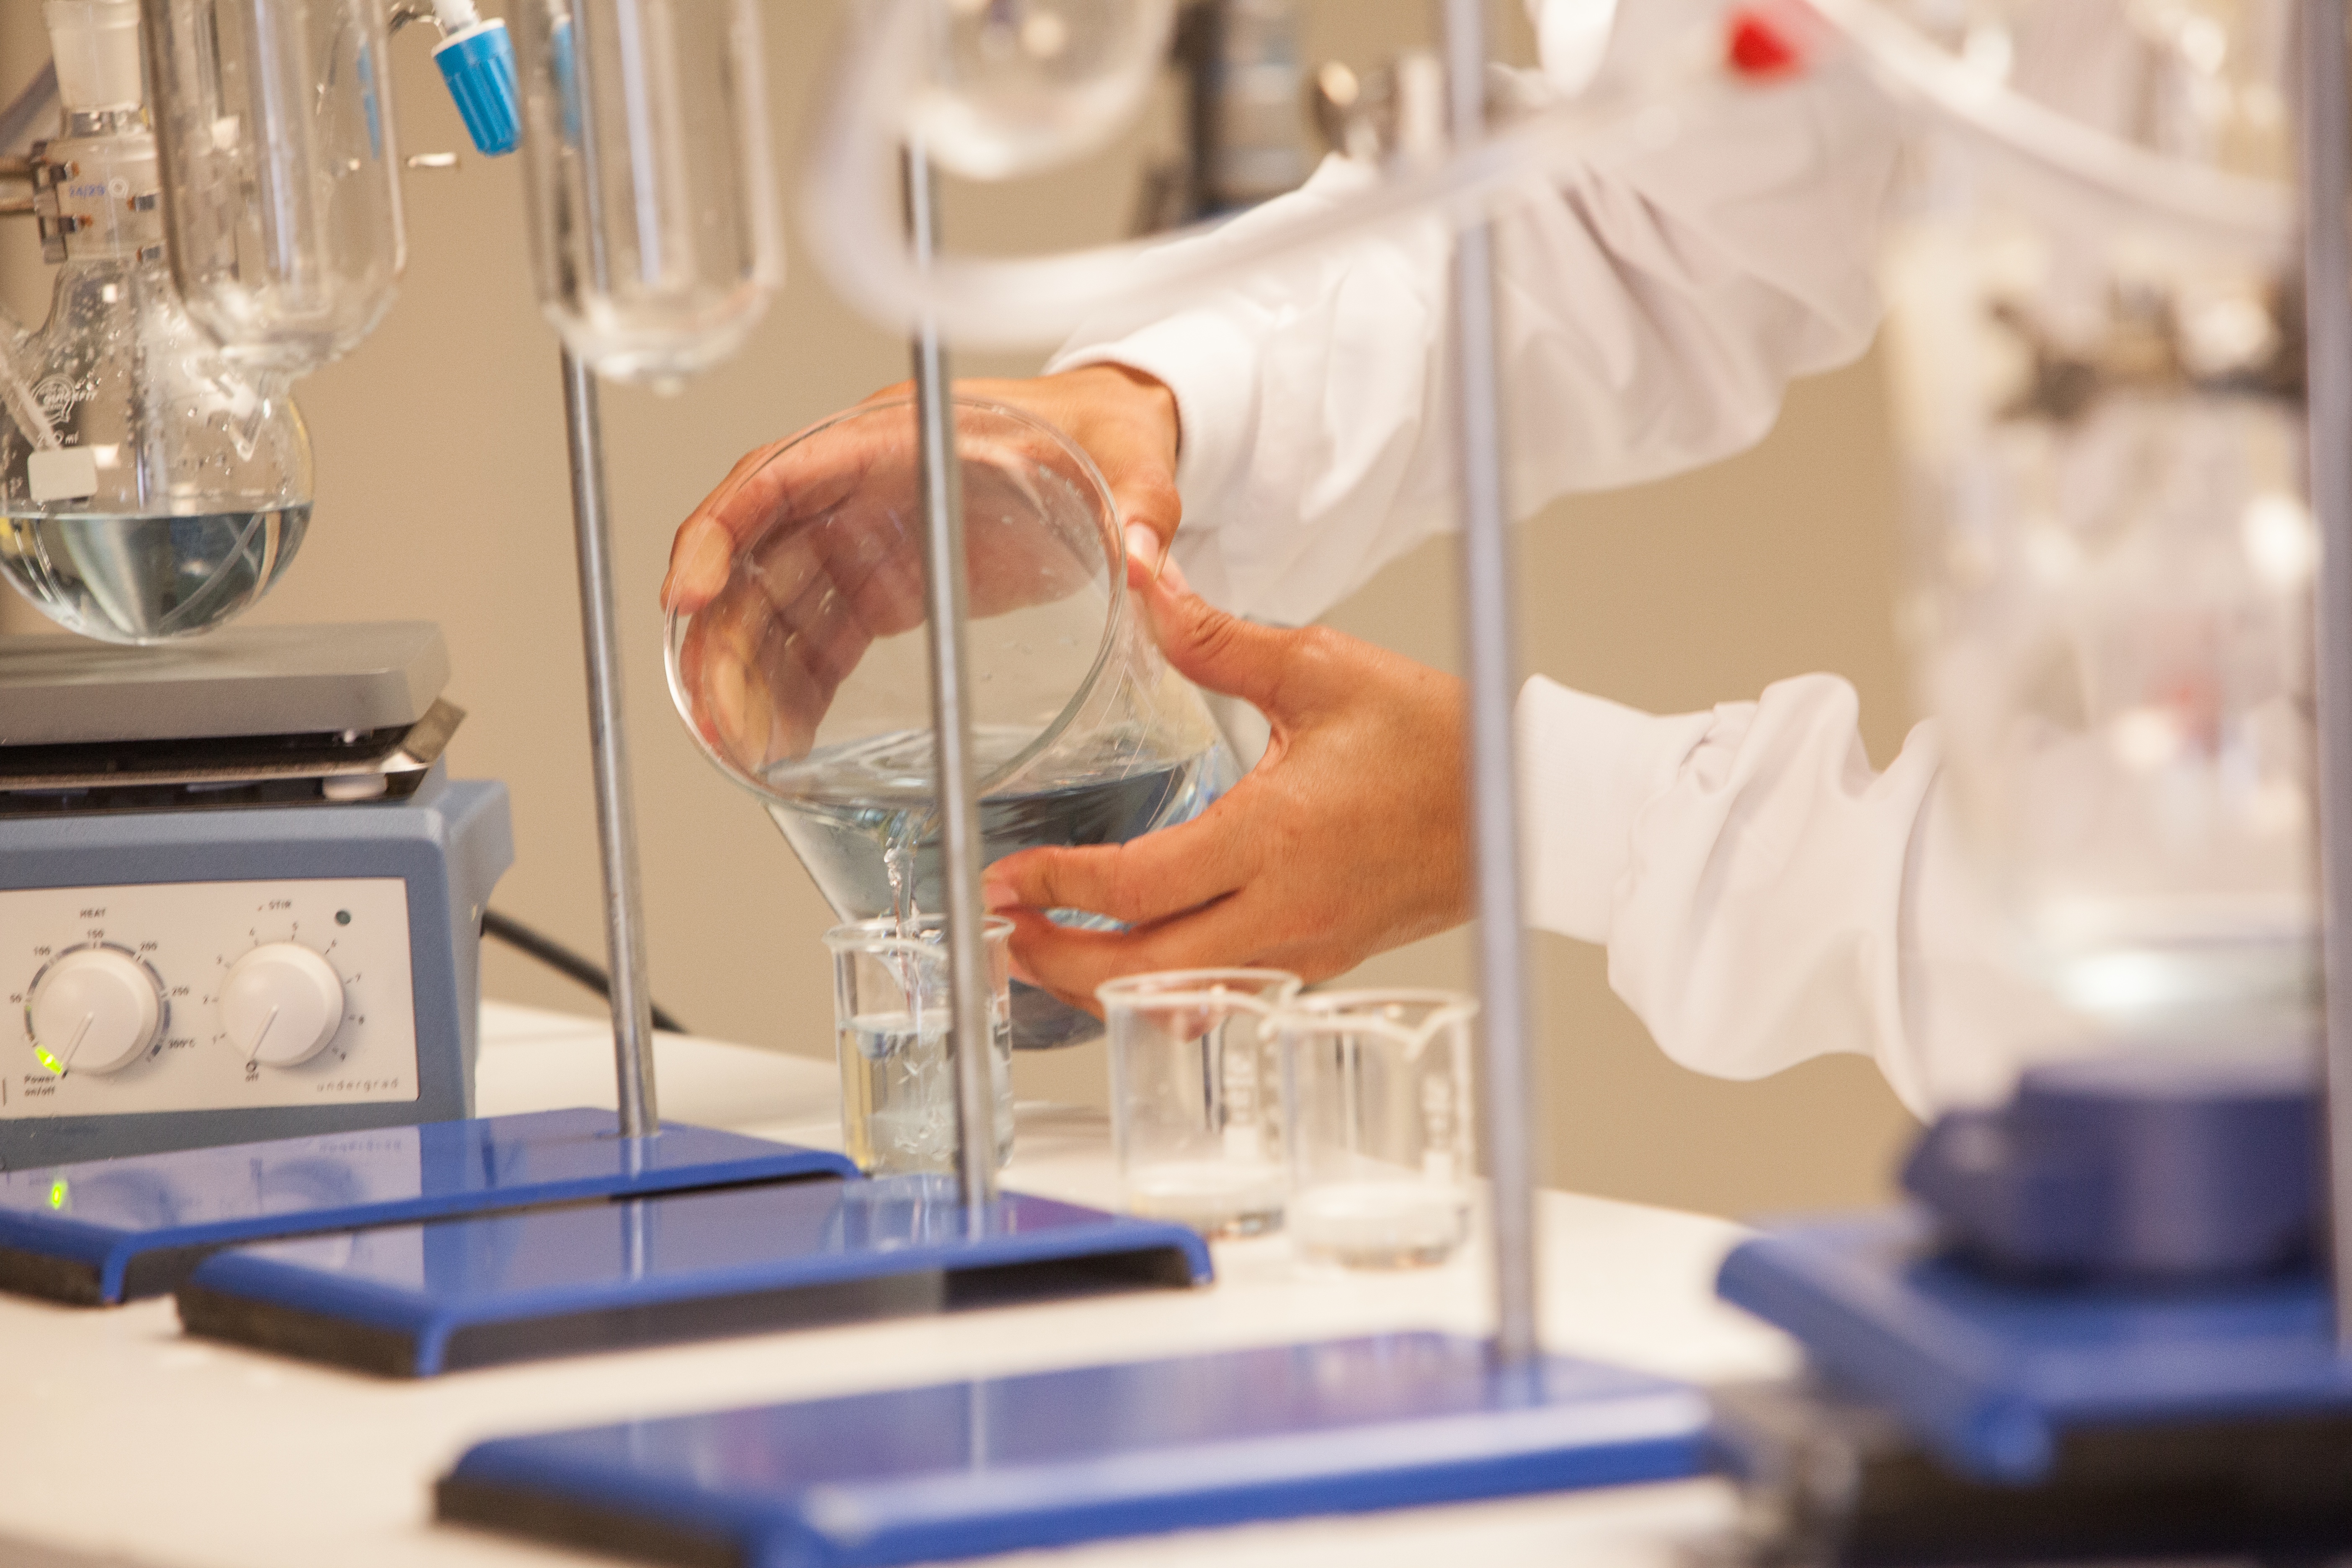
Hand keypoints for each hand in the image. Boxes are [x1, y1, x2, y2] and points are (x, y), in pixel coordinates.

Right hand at [660, 365, 1181, 777]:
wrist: (1114, 441)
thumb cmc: (1107, 427)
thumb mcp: (1134, 457)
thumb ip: (1143, 505)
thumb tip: (1150, 557)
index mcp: (899, 437)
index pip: (782, 475)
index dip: (723, 530)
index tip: (690, 593)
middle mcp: (863, 485)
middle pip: (760, 555)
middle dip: (723, 633)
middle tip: (711, 710)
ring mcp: (866, 538)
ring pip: (779, 606)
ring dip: (749, 673)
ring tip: (739, 744)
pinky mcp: (884, 586)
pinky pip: (822, 639)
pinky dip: (798, 690)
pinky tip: (784, 740)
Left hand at [981, 560, 1473, 1011]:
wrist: (1523, 801)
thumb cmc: (1433, 736)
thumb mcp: (1320, 667)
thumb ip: (1212, 634)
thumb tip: (1141, 574)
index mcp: (1275, 837)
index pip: (1138, 887)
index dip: (1059, 886)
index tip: (1004, 877)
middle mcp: (1285, 912)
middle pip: (1142, 972)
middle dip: (1055, 962)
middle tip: (997, 933)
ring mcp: (1304, 950)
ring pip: (1178, 1000)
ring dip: (1103, 987)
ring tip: (1043, 952)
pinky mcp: (1320, 963)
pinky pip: (1221, 997)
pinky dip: (1161, 992)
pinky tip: (1126, 965)